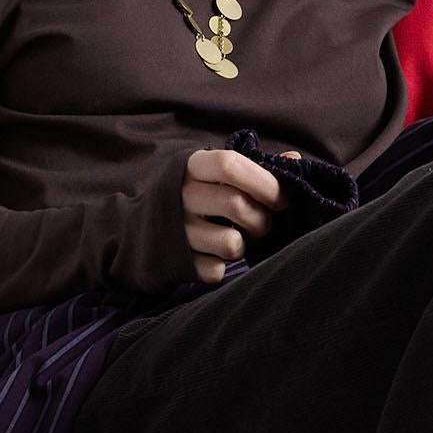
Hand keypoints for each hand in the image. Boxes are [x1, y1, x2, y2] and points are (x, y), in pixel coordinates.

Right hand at [181, 146, 303, 284]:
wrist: (139, 230)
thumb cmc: (194, 196)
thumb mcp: (213, 173)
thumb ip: (254, 166)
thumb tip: (294, 161)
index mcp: (192, 166)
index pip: (230, 165)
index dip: (264, 182)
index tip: (282, 200)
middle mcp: (179, 195)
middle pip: (236, 205)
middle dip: (262, 220)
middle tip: (262, 224)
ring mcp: (176, 231)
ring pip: (231, 243)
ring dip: (244, 245)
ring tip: (236, 239)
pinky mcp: (177, 263)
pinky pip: (216, 271)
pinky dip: (222, 267)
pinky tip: (213, 255)